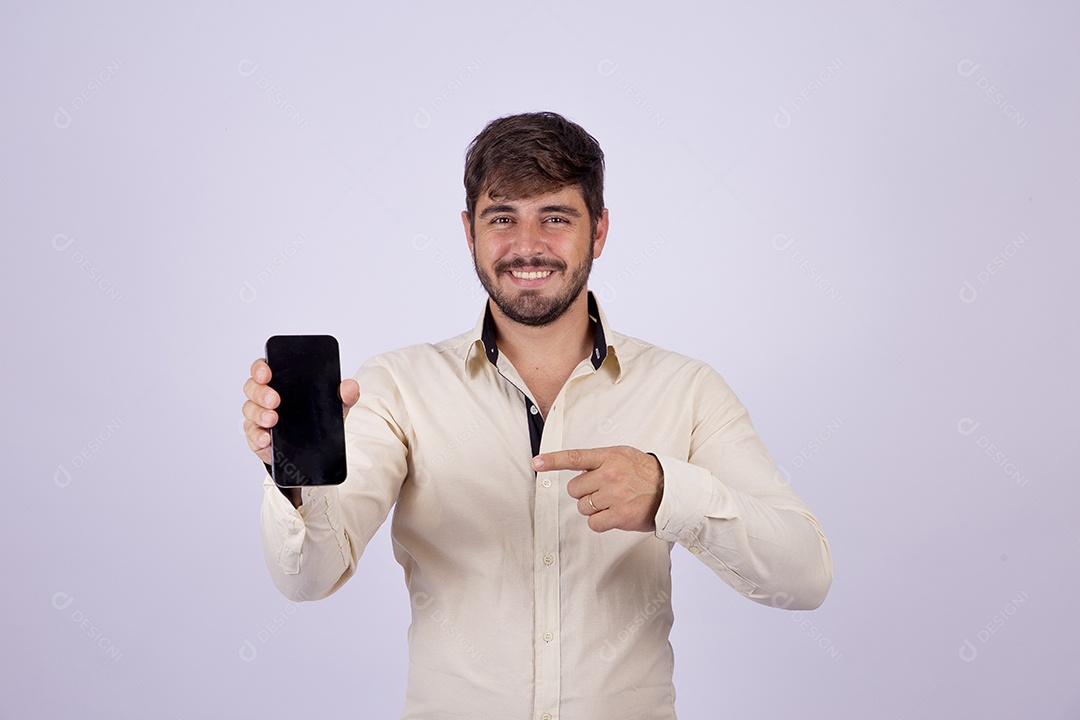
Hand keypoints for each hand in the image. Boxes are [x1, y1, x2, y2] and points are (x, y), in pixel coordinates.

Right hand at [242, 357, 359, 465]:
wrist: (313, 447)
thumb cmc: (316, 417)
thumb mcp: (334, 405)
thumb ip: (344, 395)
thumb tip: (350, 387)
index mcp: (280, 382)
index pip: (263, 369)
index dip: (260, 368)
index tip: (267, 372)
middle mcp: (264, 397)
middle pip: (252, 388)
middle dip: (261, 393)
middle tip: (275, 399)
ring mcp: (259, 416)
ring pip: (250, 410)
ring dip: (260, 414)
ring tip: (273, 419)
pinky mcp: (258, 437)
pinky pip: (252, 435)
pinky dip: (257, 436)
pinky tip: (266, 438)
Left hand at [532, 446, 663, 532]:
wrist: (671, 491)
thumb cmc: (645, 472)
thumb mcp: (623, 455)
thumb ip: (600, 460)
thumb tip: (577, 469)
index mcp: (608, 457)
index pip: (574, 458)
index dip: (552, 461)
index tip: (536, 463)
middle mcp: (609, 475)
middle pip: (574, 489)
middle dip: (585, 492)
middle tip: (603, 490)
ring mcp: (614, 496)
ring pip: (583, 507)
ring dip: (593, 508)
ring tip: (613, 501)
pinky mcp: (619, 515)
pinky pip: (593, 523)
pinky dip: (600, 522)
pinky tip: (614, 515)